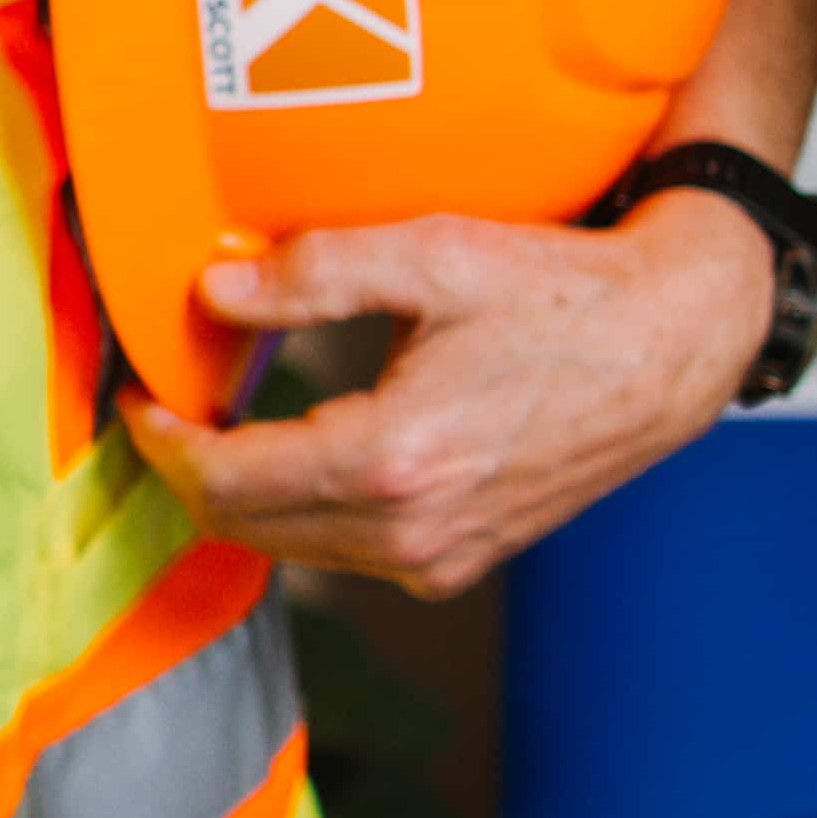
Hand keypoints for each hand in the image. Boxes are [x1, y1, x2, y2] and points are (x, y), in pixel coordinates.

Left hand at [127, 200, 766, 597]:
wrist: (671, 346)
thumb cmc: (562, 292)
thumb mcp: (433, 255)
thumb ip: (312, 271)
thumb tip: (211, 289)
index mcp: (394, 461)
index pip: (226, 481)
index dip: (164, 439)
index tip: (145, 393)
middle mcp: (412, 532)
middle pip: (245, 527)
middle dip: (193, 467)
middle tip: (173, 404)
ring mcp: (439, 559)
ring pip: (291, 547)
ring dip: (246, 492)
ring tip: (230, 418)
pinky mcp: (460, 562)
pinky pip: (346, 551)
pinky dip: (304, 509)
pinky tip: (303, 448)